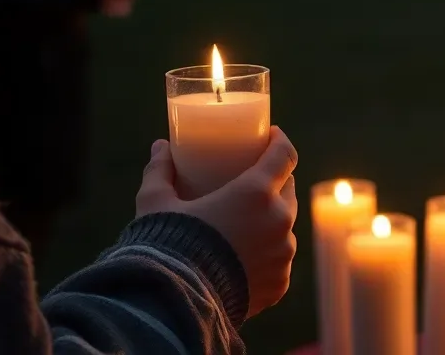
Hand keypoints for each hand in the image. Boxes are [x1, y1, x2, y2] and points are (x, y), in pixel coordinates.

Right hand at [136, 126, 298, 318]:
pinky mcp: (280, 283)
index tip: (271, 136)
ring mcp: (283, 254)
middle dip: (275, 181)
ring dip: (272, 221)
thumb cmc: (167, 247)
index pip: (285, 154)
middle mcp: (278, 220)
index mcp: (256, 193)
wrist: (174, 308)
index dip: (279, 141)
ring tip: (247, 224)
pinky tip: (248, 257)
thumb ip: (160, 172)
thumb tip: (159, 147)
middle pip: (287, 189)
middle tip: (253, 181)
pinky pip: (279, 261)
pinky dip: (268, 255)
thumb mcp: (156, 205)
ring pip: (285, 226)